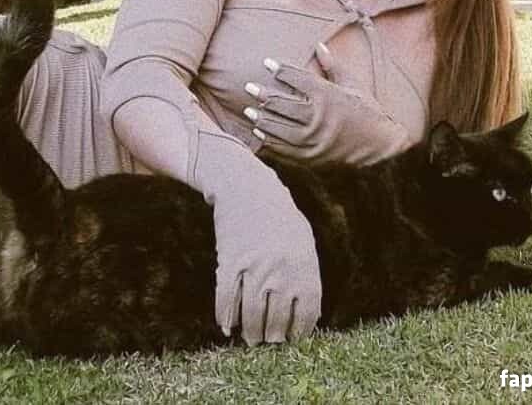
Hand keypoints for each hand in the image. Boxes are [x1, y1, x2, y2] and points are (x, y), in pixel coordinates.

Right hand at [200, 133, 322, 344]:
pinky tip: (227, 327)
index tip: (292, 340)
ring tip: (250, 339)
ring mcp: (254, 268)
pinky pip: (227, 298)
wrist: (247, 188)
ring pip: (251, 314)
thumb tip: (304, 314)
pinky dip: (225, 316)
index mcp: (305, 266)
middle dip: (272, 337)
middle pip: (276, 319)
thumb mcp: (302, 242)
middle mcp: (281, 271)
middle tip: (267, 343)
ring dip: (250, 332)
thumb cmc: (279, 217)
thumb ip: (305, 276)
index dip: (299, 332)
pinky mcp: (229, 262)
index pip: (306, 314)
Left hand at [242, 43, 412, 164]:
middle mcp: (318, 118)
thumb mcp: (354, 86)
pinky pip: (284, 148)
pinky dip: (269, 140)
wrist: (383, 149)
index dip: (281, 70)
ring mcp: (313, 139)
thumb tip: (319, 45)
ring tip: (248, 111)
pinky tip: (259, 132)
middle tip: (248, 87)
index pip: (298, 79)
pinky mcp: (311, 156)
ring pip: (279, 127)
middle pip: (283, 103)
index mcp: (329, 97)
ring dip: (262, 118)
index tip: (268, 63)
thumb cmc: (369, 112)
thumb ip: (333, 66)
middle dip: (263, 94)